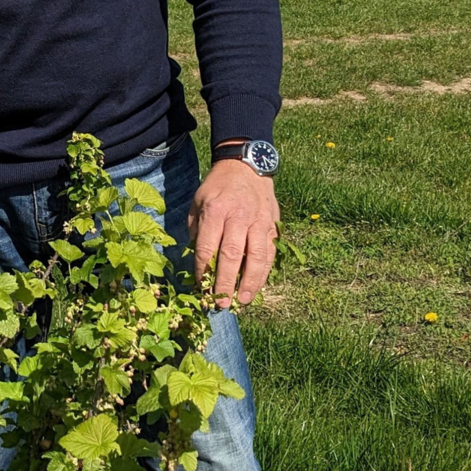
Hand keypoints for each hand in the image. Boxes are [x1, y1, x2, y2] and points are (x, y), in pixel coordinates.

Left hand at [187, 159, 278, 308]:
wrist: (246, 166)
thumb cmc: (217, 188)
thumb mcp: (198, 203)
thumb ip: (197, 231)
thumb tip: (198, 262)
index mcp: (215, 211)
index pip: (207, 247)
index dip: (203, 272)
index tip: (201, 289)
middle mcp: (238, 217)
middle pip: (232, 256)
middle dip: (225, 283)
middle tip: (220, 304)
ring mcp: (259, 221)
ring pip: (256, 257)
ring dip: (250, 283)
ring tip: (243, 301)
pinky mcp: (273, 226)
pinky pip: (270, 253)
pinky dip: (264, 272)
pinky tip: (257, 287)